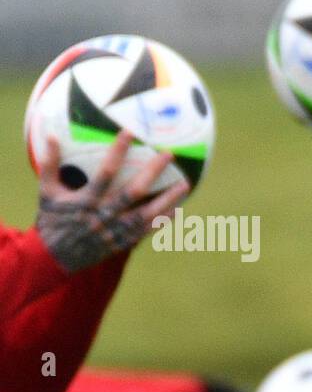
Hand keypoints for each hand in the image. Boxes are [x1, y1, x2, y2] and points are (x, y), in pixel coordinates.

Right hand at [35, 130, 187, 273]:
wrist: (54, 258)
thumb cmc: (52, 220)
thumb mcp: (46, 192)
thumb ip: (50, 165)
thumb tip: (50, 135)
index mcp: (86, 200)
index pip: (105, 172)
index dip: (117, 152)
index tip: (130, 132)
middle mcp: (104, 215)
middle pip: (133, 192)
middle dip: (153, 172)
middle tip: (168, 154)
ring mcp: (116, 231)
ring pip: (147, 213)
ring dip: (168, 199)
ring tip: (184, 184)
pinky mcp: (123, 243)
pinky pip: (148, 231)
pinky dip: (163, 220)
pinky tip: (178, 209)